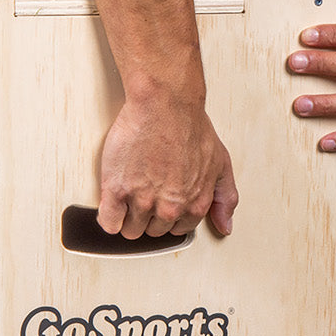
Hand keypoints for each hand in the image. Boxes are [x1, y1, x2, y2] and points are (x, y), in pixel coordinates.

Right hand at [97, 96, 239, 238]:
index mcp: (194, 204)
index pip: (178, 229)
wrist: (165, 105)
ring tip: (130, 197)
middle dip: (150, 217)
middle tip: (146, 195)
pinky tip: (113, 206)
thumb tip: (225, 226)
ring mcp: (142, 201)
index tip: (163, 204)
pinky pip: (109, 223)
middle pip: (153, 231)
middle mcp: (169, 208)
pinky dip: (109, 218)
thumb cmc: (191, 127)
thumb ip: (225, 198)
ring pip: (131, 230)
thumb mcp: (221, 164)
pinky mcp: (117, 191)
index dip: (169, 216)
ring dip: (129, 218)